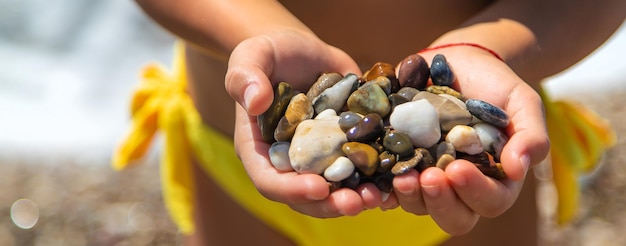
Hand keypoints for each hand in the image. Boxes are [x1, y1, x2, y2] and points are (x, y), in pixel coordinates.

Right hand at [226, 30, 395, 216]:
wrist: (301, 52)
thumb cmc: (269, 52)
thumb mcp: (251, 56)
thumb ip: (246, 77)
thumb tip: (256, 102)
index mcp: (260, 149)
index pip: (269, 181)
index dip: (292, 189)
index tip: (318, 187)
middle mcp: (289, 162)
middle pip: (305, 197)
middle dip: (331, 204)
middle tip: (357, 203)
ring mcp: (318, 160)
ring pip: (335, 191)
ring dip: (357, 198)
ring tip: (380, 196)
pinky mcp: (344, 150)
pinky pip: (359, 171)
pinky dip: (377, 178)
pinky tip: (396, 178)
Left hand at [391, 47, 549, 234]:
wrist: (459, 63)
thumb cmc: (496, 86)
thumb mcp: (522, 103)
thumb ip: (530, 135)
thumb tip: (519, 169)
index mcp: (493, 180)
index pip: (490, 201)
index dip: (475, 192)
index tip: (459, 169)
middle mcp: (458, 187)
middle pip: (453, 216)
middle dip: (439, 202)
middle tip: (428, 177)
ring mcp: (427, 177)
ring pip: (417, 205)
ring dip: (408, 195)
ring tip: (400, 175)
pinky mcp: (398, 163)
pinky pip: (386, 185)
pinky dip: (379, 187)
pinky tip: (371, 181)